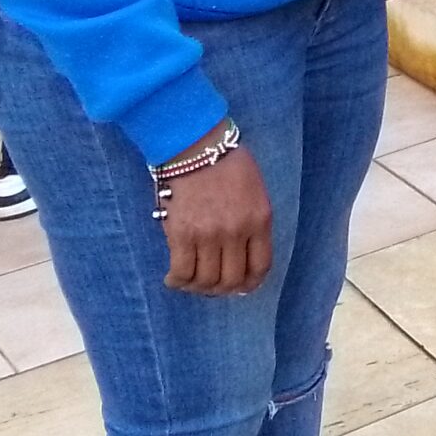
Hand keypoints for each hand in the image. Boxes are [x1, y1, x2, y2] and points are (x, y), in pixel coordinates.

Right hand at [157, 129, 271, 295]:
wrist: (196, 146)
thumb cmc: (227, 164)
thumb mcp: (255, 193)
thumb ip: (252, 222)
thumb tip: (241, 254)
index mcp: (260, 220)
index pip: (260, 266)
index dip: (250, 284)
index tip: (240, 287)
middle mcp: (237, 232)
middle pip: (232, 279)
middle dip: (223, 289)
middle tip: (212, 286)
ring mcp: (209, 235)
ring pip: (206, 280)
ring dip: (198, 288)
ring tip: (191, 282)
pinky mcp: (182, 234)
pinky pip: (182, 272)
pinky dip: (177, 281)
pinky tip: (174, 278)